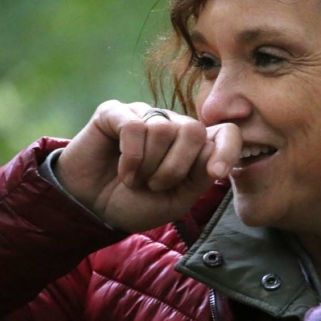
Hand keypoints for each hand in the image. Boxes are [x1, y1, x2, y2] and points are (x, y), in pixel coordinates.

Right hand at [55, 100, 240, 231]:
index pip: (226, 132)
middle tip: (155, 185)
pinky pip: (135, 126)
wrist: (92, 209)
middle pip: (194, 130)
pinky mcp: (115, 112)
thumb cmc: (135, 203)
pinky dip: (131, 157)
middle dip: (175, 167)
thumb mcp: (175, 200)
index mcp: (193, 146)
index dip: (228, 149)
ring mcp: (144, 115)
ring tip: (135, 179)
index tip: (216, 173)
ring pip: (163, 129)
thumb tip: (215, 159)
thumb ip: (199, 178)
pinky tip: (123, 170)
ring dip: (148, 166)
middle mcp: (172, 125)